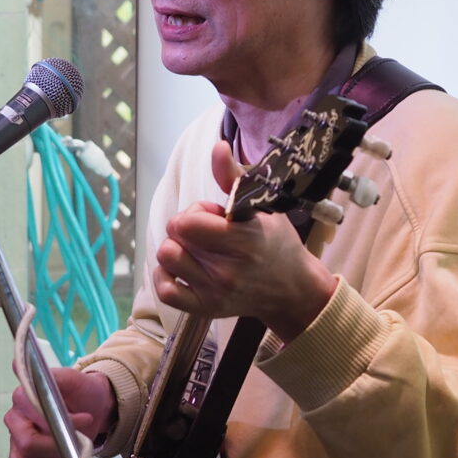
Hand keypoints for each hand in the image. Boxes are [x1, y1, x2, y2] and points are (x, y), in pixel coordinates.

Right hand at [4, 366, 115, 457]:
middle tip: (75, 440)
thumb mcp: (76, 380)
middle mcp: (15, 420)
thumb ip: (61, 379)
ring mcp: (16, 442)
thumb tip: (49, 384)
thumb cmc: (82, 394)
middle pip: (26, 447)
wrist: (92, 408)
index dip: (59, 428)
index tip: (84, 421)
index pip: (32, 422)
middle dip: (55, 449)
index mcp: (22, 398)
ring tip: (65, 450)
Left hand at [152, 141, 337, 339]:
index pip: (187, 222)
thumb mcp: (263, 207)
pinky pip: (165, 291)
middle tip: (209, 235)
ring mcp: (215, 292)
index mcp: (243, 240)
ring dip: (176, 250)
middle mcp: (227, 269)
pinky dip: (166, 276)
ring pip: (166, 259)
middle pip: (174, 237)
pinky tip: (181, 269)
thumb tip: (217, 147)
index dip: (195, 212)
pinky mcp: (205, 309)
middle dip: (186, 228)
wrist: (292, 291)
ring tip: (197, 251)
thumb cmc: (277, 244)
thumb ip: (234, 177)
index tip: (214, 216)